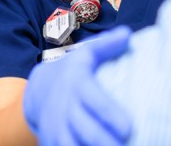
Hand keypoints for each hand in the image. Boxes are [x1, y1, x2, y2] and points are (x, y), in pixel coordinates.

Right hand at [23, 26, 132, 145]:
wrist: (41, 89)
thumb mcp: (86, 53)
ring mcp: (58, 129)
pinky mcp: (52, 143)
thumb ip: (106, 44)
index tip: (129, 127)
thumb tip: (127, 34)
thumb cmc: (73, 71)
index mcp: (78, 85)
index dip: (110, 114)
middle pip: (86, 130)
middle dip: (107, 143)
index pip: (94, 100)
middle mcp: (66, 109)